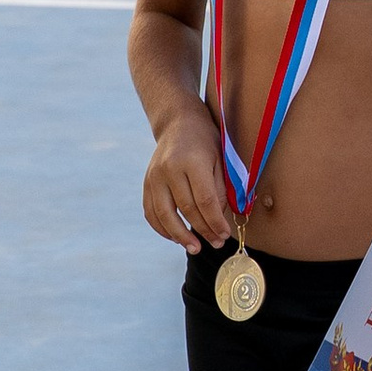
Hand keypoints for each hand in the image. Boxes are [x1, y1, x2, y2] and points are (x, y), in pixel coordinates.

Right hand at [142, 99, 234, 251]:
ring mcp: (154, 176)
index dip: (215, 222)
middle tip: (216, 243)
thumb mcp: (221, 158)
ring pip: (164, 214)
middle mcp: (169, 169)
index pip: (205, 200)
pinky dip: (162, 228)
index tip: (225, 234)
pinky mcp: (146, 183)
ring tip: (195, 248)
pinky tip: (176, 237)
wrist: (178, 122)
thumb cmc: (206, 141)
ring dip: (180, 236)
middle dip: (203, 230)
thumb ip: (221, 188)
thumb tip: (219, 219)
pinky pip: (151, 212)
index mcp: (192, 161)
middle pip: (186, 209)